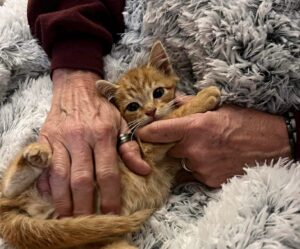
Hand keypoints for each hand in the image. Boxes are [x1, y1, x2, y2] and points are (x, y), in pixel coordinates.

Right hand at [38, 69, 149, 216]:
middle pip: (81, 179)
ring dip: (64, 200)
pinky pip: (44, 166)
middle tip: (88, 221)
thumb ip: (131, 148)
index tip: (112, 212)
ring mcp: (60, 139)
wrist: (76, 87)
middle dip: (85, 204)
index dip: (111, 196)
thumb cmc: (101, 107)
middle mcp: (80, 137)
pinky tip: (52, 196)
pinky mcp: (45, 139)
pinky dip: (47, 184)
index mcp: (102, 134)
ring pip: (60, 176)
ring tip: (69, 216)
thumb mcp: (121, 123)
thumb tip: (144, 170)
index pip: (107, 172)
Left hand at [137, 104, 290, 187]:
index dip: (145, 132)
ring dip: (186, 157)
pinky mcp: (209, 181)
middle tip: (185, 138)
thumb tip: (173, 102)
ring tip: (204, 148)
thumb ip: (191, 104)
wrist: (273, 144)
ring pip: (181, 163)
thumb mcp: (218, 107)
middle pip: (167, 150)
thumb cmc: (246, 121)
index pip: (157, 131)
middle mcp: (194, 149)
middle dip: (171, 145)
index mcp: (194, 127)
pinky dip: (197, 168)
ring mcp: (201, 168)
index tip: (141, 133)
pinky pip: (193, 174)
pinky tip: (212, 159)